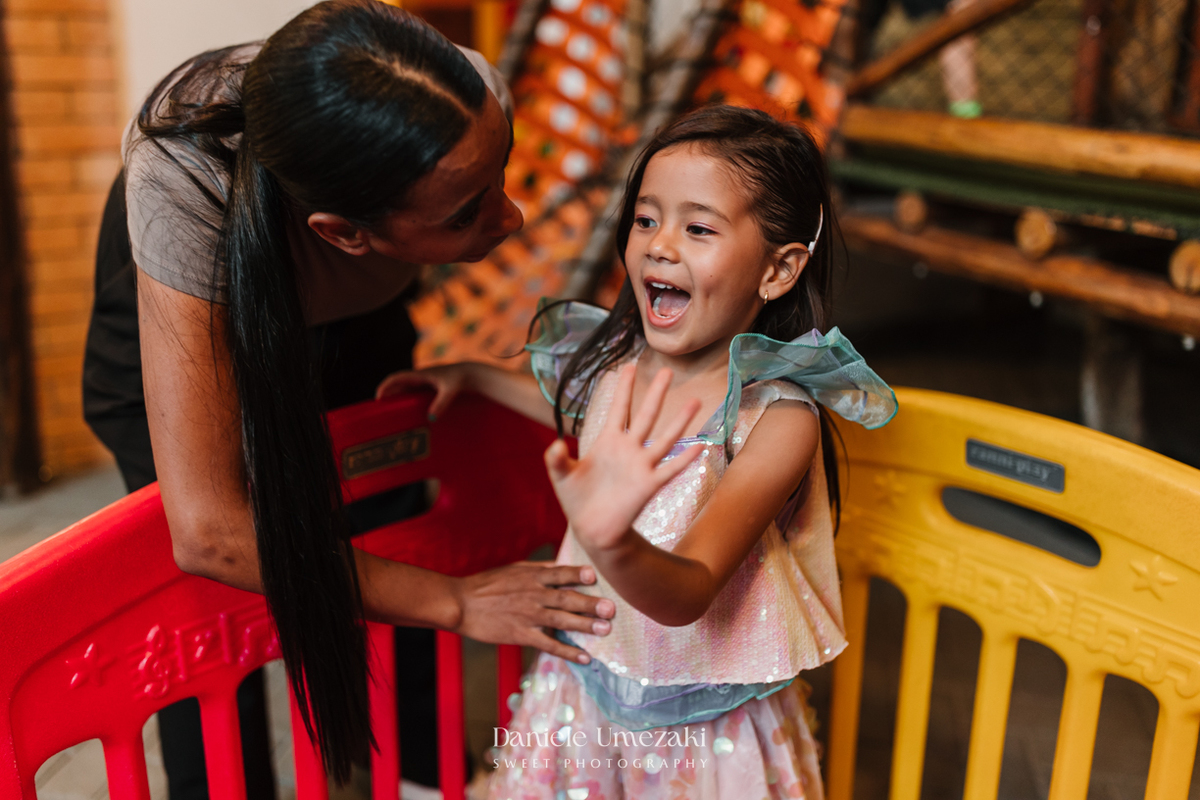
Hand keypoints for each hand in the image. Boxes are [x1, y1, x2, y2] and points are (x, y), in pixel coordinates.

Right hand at [375, 363, 474, 419]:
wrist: (473, 374)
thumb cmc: (463, 379)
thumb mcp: (451, 390)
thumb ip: (441, 403)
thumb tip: (431, 418)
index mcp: (421, 374)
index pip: (397, 378)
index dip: (385, 386)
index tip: (378, 398)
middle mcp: (421, 376)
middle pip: (398, 384)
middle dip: (388, 394)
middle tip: (380, 411)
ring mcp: (426, 382)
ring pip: (406, 389)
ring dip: (397, 398)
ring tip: (391, 413)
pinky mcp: (431, 387)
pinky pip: (414, 393)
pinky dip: (408, 400)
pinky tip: (408, 412)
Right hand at [452, 562, 614, 663]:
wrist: (460, 603)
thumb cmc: (486, 584)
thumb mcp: (514, 569)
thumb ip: (539, 568)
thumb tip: (562, 565)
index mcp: (531, 576)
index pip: (560, 573)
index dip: (577, 574)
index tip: (595, 575)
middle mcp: (533, 594)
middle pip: (566, 598)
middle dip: (590, 603)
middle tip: (611, 609)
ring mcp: (528, 615)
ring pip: (561, 620)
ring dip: (584, 625)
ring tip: (605, 629)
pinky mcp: (521, 634)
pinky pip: (548, 644)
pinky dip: (567, 651)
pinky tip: (584, 657)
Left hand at [544, 365, 702, 551]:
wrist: (591, 528)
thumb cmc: (576, 499)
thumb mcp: (561, 476)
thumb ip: (556, 459)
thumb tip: (556, 445)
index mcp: (608, 441)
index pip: (619, 408)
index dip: (623, 388)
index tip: (628, 366)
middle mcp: (628, 449)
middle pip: (646, 415)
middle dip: (655, 393)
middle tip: (667, 371)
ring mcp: (641, 466)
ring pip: (665, 438)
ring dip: (680, 421)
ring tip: (694, 401)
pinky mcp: (649, 485)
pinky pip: (670, 470)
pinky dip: (685, 459)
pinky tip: (700, 446)